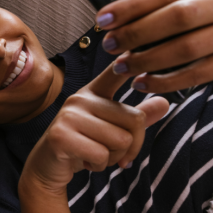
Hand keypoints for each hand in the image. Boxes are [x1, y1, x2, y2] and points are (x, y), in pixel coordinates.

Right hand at [19, 63, 167, 197]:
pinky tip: (83, 161)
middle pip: (135, 121)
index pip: (114, 73)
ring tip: (94, 154)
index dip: (128, 62)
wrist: (48, 166)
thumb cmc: (82, 145)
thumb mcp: (110, 130)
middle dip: (129, 147)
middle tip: (108, 152)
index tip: (136, 46)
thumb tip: (165, 103)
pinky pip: (101, 155)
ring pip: (120, 141)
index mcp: (93, 92)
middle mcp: (81, 98)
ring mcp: (69, 115)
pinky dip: (98, 166)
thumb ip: (135, 118)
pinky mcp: (61, 135)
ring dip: (112, 158)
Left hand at [95, 0, 212, 92]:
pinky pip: (198, 74)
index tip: (103, 18)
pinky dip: (166, 81)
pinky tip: (142, 82)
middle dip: (137, 33)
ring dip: (148, 61)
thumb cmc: (212, 3)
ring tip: (122, 65)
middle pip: (178, 18)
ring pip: (188, 49)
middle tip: (109, 44)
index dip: (131, 6)